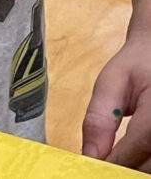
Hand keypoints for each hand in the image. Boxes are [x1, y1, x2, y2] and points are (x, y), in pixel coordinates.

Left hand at [83, 28, 150, 169]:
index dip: (114, 162)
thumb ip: (99, 119)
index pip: (139, 146)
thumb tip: (89, 156)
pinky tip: (130, 158)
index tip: (91, 168)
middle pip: (150, 164)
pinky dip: (145, 162)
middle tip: (99, 167)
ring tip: (112, 161)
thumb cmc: (138, 65)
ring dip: (135, 168)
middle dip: (123, 169)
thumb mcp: (112, 82)